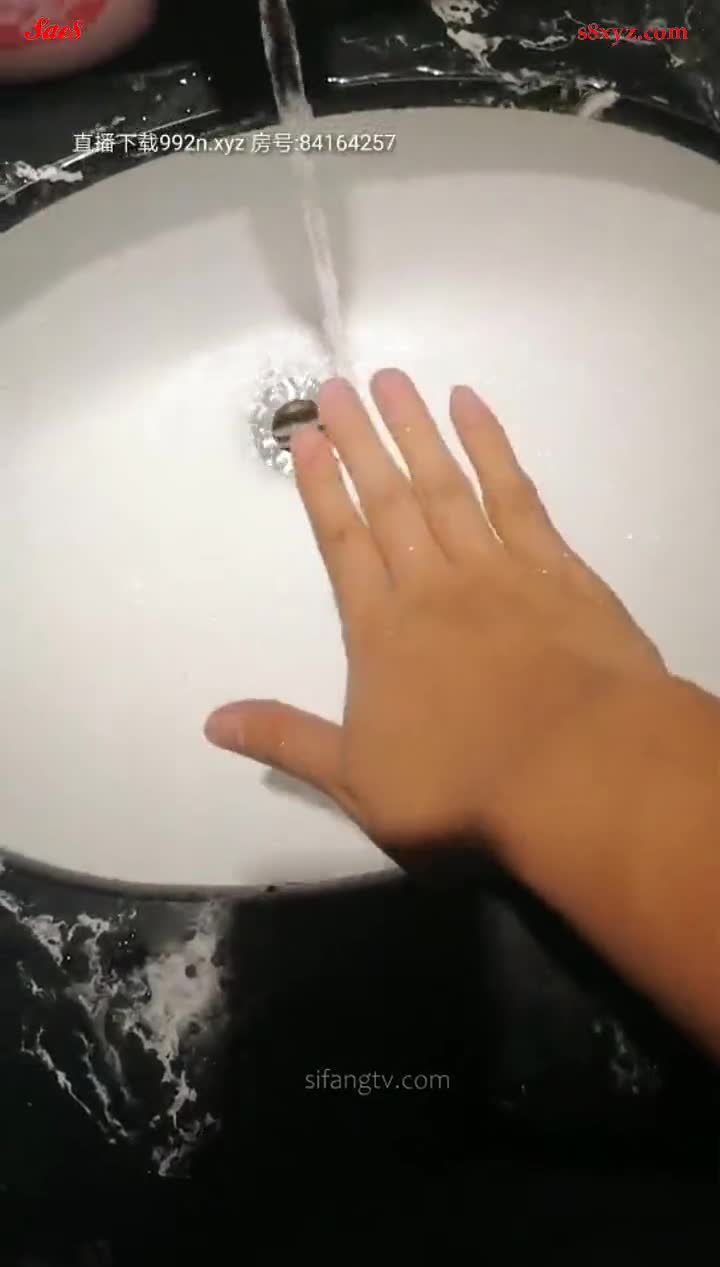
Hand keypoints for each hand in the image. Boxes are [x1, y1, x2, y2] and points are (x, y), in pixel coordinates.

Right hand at [205, 370, 666, 855]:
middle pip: (387, 501)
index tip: (303, 439)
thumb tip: (213, 721)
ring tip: (390, 381)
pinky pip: (516, 493)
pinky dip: (491, 445)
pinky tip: (471, 407)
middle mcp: (432, 586)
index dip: (319, 490)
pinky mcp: (557, 569)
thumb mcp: (357, 782)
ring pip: (445, 485)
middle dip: (358, 442)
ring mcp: (496, 570)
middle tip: (336, 387)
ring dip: (415, 431)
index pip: (341, 545)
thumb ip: (287, 741)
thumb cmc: (463, 787)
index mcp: (381, 633)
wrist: (578, 772)